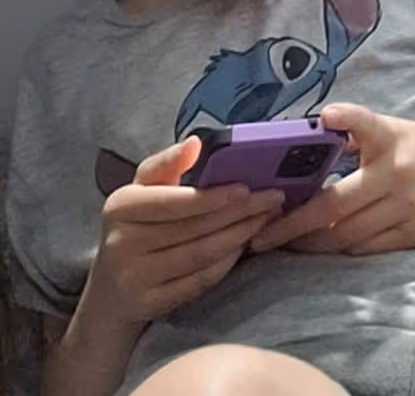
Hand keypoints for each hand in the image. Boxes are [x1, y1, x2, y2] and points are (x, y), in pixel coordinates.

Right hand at [83, 139, 284, 324]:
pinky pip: (199, 281)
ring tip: (265, 219)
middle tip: (273, 199)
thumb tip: (195, 143)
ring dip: (239, 236)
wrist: (108, 295)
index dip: (212, 196)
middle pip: (194, 227)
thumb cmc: (134, 230)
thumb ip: (167, 165)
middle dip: (239, 212)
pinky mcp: (149, 304)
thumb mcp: (141, 192)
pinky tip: (244, 246)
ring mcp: (134, 278)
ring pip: (201, 254)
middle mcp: (122, 243)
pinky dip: (226, 263)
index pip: (174, 201)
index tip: (246, 187)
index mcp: (121, 206)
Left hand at [250, 105, 414, 256]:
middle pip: (337, 205)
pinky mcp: (414, 234)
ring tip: (282, 245)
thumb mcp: (394, 129)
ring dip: (312, 243)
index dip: (349, 118)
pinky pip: (367, 249)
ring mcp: (407, 208)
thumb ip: (356, 134)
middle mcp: (398, 174)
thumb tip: (311, 135)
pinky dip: (341, 250)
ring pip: (348, 235)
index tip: (327, 115)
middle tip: (260, 234)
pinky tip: (320, 249)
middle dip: (294, 224)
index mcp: (391, 139)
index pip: (368, 124)